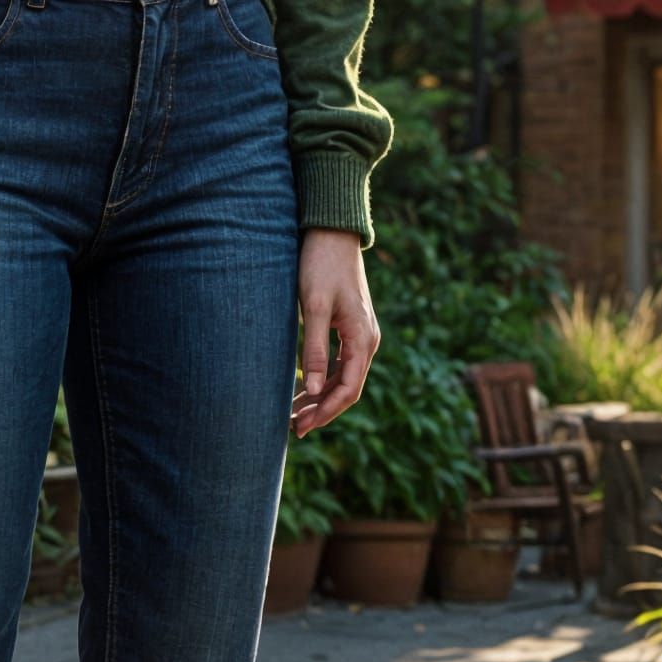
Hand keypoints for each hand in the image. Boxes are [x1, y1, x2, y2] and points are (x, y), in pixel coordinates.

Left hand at [291, 228, 379, 435]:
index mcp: (363, 339)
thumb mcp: (314, 306)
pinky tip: (304, 388)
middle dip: (322, 410)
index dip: (326, 412)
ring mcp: (360, 334)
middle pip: (348, 388)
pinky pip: (339, 363)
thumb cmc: (320, 265)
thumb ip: (315, 348)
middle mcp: (367, 340)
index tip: (302, 426)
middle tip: (294, 428)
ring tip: (294, 414)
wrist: (332, 233)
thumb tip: (316, 390)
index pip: (349, 390)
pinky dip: (323, 378)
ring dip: (321, 397)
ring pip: (343, 377)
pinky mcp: (349, 327)